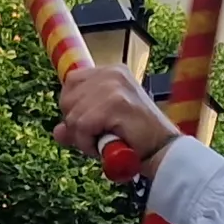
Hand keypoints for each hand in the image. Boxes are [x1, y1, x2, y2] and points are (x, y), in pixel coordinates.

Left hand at [53, 64, 180, 167]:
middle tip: (98, 137)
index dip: (72, 108)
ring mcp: (114, 86)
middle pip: (67, 99)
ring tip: (106, 142)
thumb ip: (80, 125)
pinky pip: (82, 127)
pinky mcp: (114, 103)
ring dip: (84, 138)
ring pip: (73, 116)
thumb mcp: (105, 127)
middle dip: (76, 125)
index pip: (72, 82)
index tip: (87, 125)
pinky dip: (88, 143)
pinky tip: (106, 146)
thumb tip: (58, 132)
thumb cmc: (138, 139)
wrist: (164, 152)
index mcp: (112, 71)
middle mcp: (112, 73)